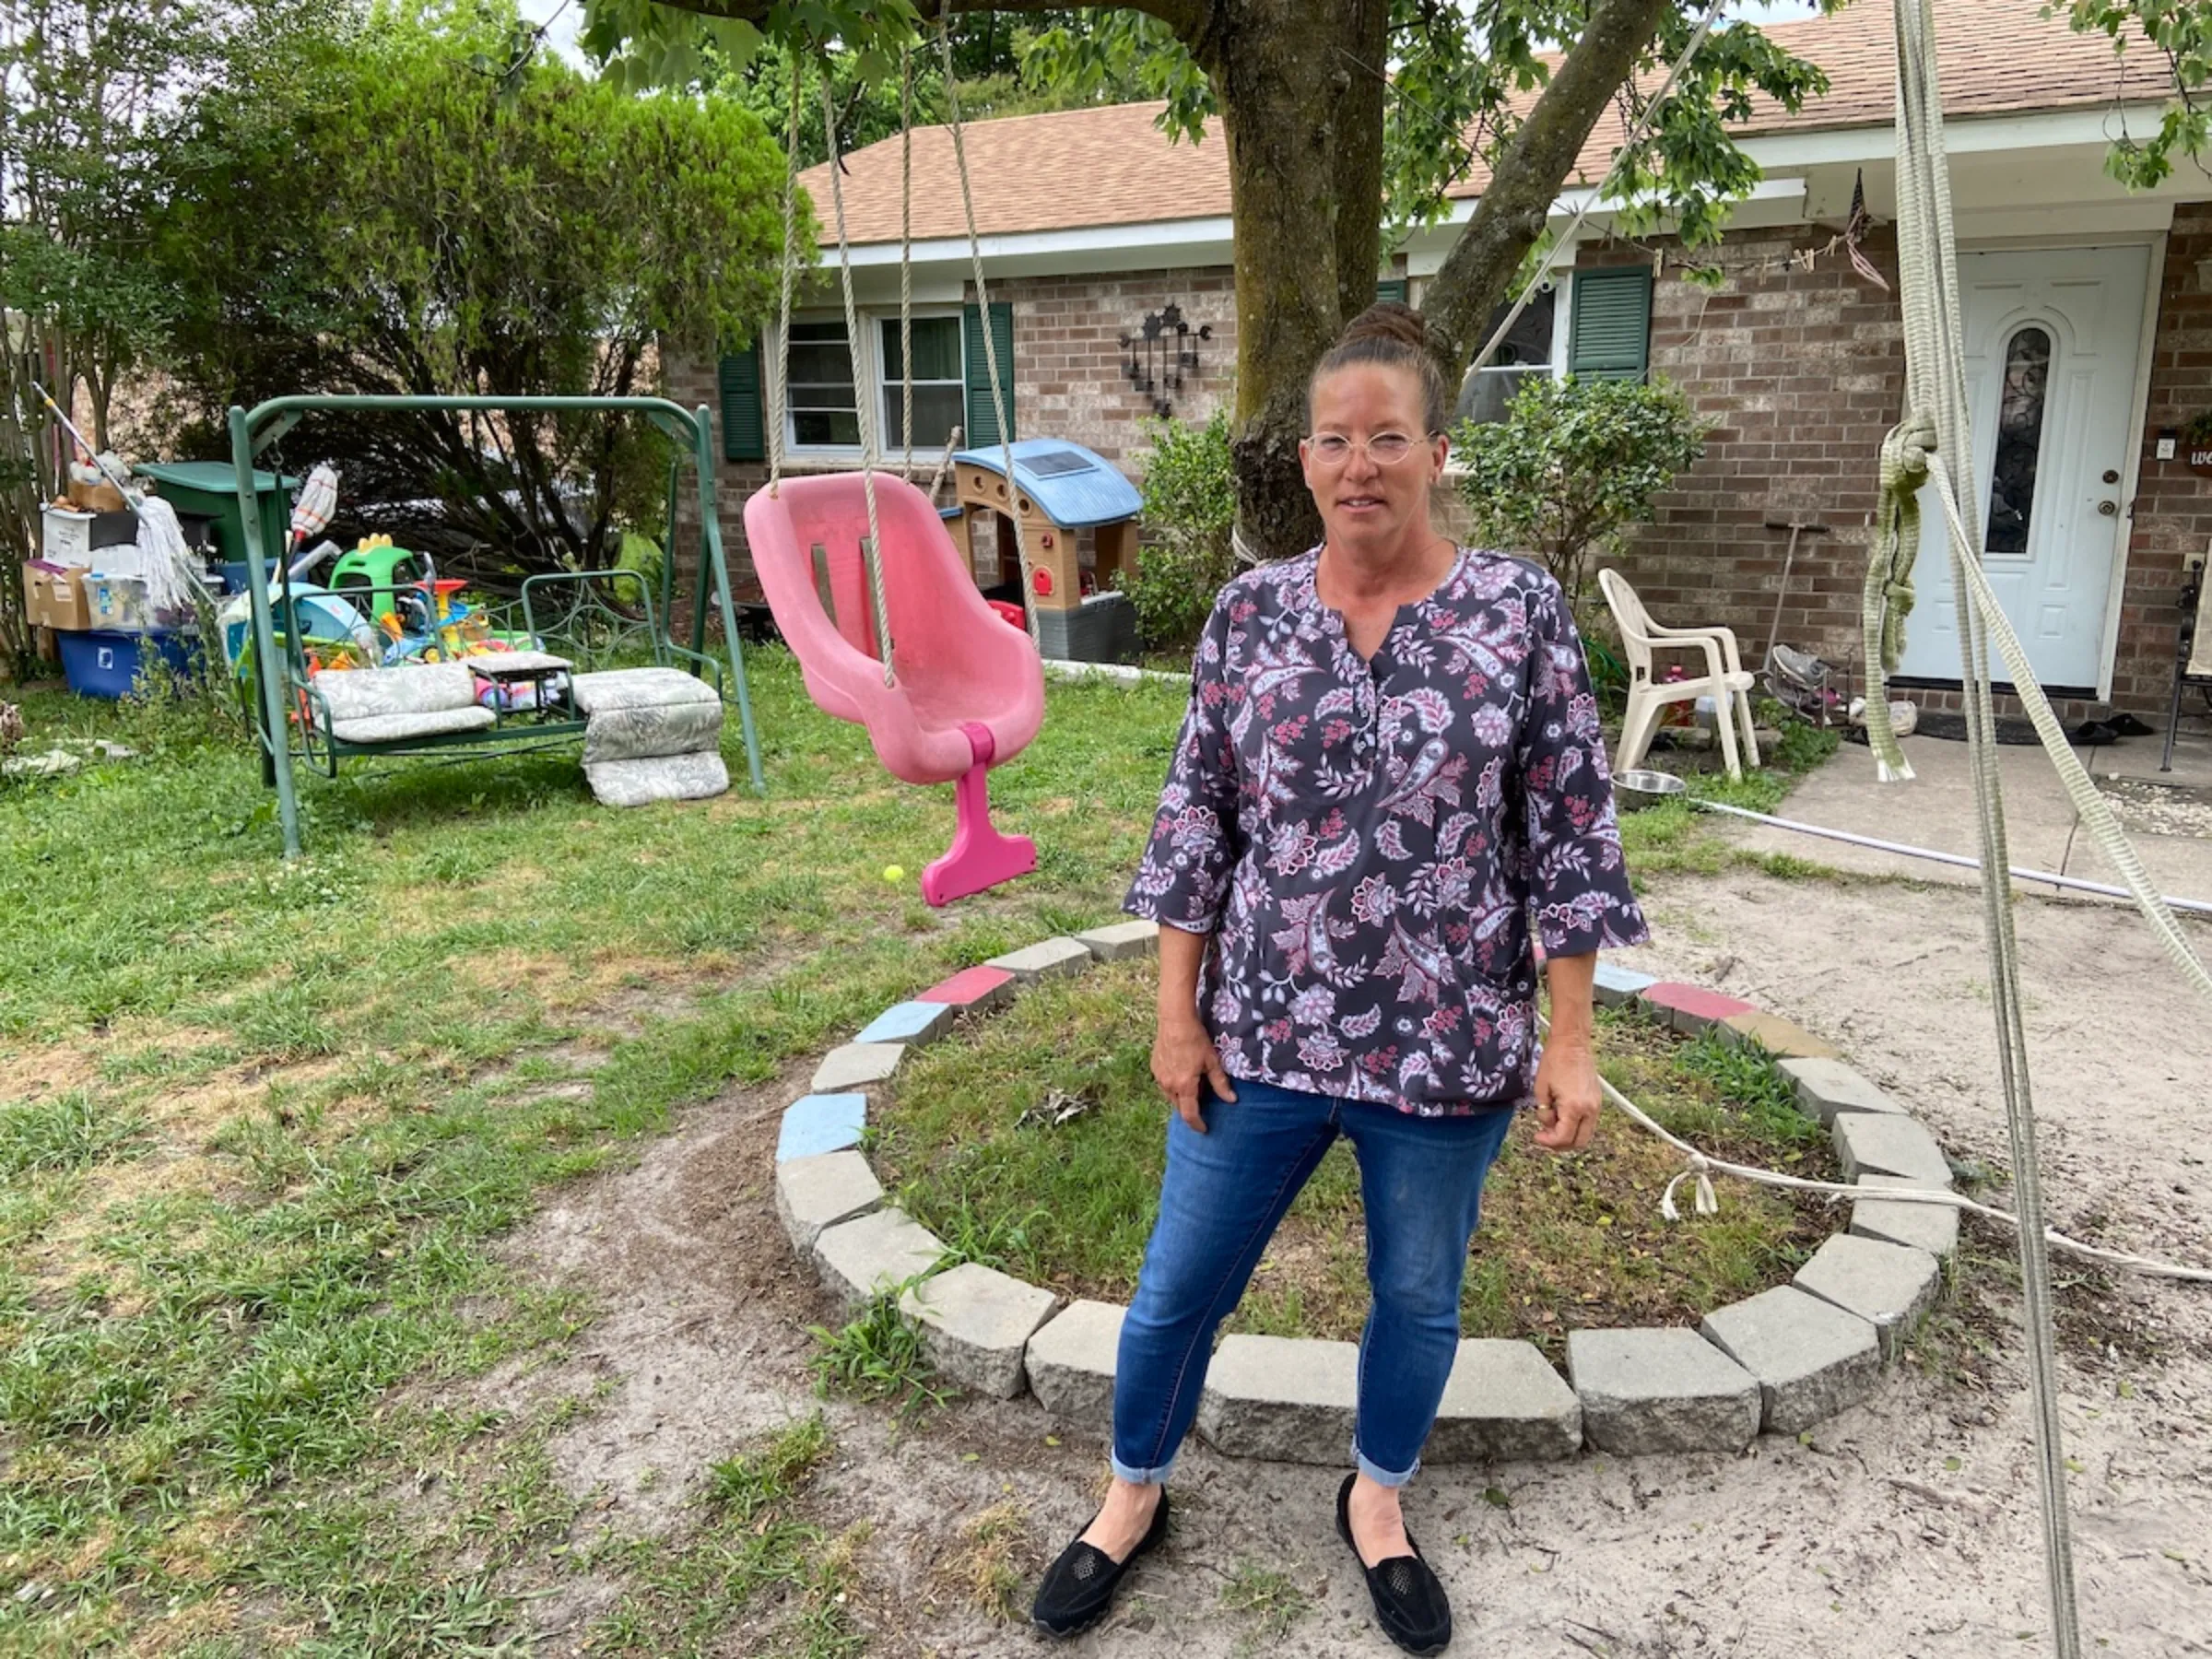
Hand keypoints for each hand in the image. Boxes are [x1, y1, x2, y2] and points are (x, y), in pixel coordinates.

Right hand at [1152, 1014, 1234, 1133]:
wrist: (1175, 1021)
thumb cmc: (1196, 1040)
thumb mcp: (1212, 1062)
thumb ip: (1220, 1083)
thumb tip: (1231, 1100)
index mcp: (1185, 1086)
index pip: (1190, 1114)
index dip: (1197, 1124)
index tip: (1204, 1129)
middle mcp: (1169, 1085)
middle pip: (1180, 1107)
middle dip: (1190, 1108)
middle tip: (1203, 1099)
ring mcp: (1159, 1077)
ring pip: (1171, 1096)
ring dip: (1182, 1096)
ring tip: (1194, 1085)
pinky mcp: (1154, 1068)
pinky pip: (1164, 1084)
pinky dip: (1174, 1085)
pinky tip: (1182, 1073)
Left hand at [1532, 1035, 1599, 1151]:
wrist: (1572, 1043)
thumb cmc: (1555, 1061)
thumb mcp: (1540, 1089)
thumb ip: (1543, 1112)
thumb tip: (1548, 1125)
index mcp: (1574, 1107)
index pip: (1563, 1138)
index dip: (1548, 1142)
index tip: (1538, 1136)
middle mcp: (1589, 1110)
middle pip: (1579, 1143)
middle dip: (1560, 1144)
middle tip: (1546, 1137)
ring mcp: (1596, 1106)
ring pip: (1586, 1135)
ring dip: (1570, 1136)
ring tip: (1553, 1125)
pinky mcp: (1598, 1100)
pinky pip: (1589, 1123)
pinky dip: (1577, 1126)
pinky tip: (1563, 1117)